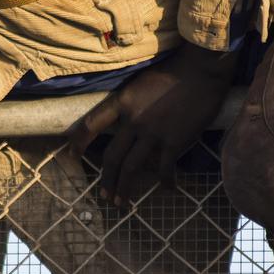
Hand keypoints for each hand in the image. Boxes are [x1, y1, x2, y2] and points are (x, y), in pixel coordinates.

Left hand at [68, 43, 236, 203]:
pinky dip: (165, 181)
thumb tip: (127, 123)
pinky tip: (168, 188)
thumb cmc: (174, 71)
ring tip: (121, 203)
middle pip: (112, 157)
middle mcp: (133, 120)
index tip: (72, 154)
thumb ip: (132, 103)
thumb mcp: (141, 83)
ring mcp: (153, 133)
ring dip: (124, 188)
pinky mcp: (173, 142)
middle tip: (104, 195)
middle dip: (106, 180)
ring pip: (131, 168)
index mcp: (123, 102)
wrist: (201, 70)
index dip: (79, 141)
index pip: (92, 123)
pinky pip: (164, 168)